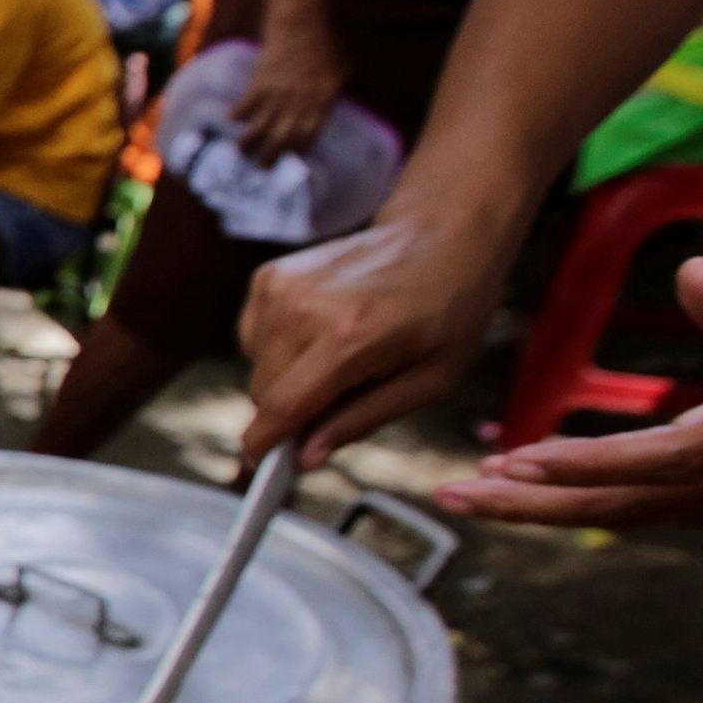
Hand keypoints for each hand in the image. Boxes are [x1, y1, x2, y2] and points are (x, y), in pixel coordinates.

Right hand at [232, 17, 347, 162]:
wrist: (299, 25)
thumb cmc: (323, 44)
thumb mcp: (341, 69)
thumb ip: (335, 88)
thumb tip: (332, 100)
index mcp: (323, 103)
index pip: (309, 137)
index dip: (298, 149)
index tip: (290, 155)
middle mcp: (300, 105)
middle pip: (282, 141)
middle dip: (270, 157)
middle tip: (262, 167)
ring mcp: (278, 97)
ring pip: (260, 131)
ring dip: (248, 144)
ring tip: (242, 150)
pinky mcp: (259, 87)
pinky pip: (244, 110)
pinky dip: (236, 117)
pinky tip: (230, 120)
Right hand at [238, 212, 506, 469]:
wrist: (441, 235)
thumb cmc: (447, 310)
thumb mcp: (430, 381)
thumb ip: (362, 420)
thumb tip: (306, 456)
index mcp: (350, 338)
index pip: (281, 406)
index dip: (265, 445)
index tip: (262, 467)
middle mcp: (303, 309)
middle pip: (264, 393)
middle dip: (292, 410)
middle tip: (338, 401)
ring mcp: (280, 288)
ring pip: (256, 368)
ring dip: (288, 378)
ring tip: (339, 356)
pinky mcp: (269, 278)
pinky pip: (255, 339)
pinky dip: (280, 348)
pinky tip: (321, 330)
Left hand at [437, 257, 702, 529]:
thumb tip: (691, 278)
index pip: (666, 459)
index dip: (586, 469)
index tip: (513, 468)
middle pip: (638, 504)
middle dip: (540, 507)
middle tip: (452, 500)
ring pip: (656, 515)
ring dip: (569, 509)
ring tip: (488, 497)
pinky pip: (688, 510)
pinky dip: (621, 504)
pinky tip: (574, 492)